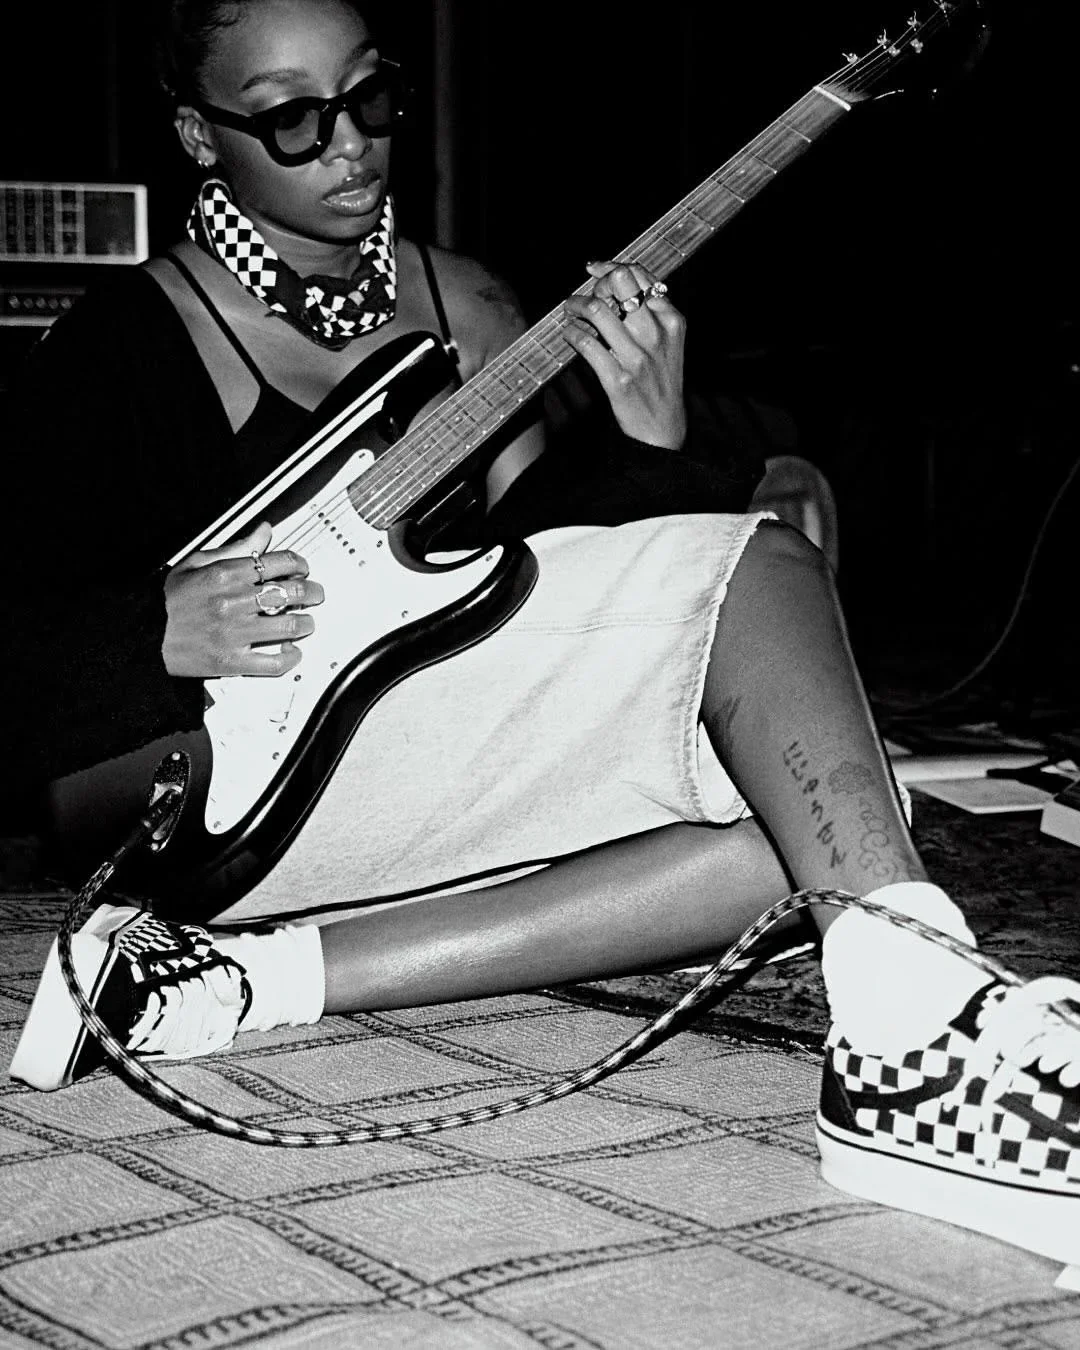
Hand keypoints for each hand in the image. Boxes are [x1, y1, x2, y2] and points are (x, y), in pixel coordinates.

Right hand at [162, 522, 324, 677]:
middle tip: (315, 594)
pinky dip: (290, 658)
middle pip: (291, 592)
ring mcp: (235, 633)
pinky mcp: (232, 661)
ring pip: (289, 625)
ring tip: (306, 622)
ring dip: (306, 623)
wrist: (144, 636)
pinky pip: (273, 662)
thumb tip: (264, 531)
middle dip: (311, 591)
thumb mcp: (196, 562)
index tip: (302, 568)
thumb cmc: (167, 600)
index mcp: (226, 574)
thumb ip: (236, 547)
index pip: (278, 562)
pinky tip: (292, 652)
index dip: (299, 564)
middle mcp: (233, 602)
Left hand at [562, 261, 686, 448]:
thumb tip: (617, 279)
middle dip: (594, 284)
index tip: (594, 271)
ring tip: (569, 310)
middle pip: (619, 283)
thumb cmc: (661, 381)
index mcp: (672, 321)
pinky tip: (569, 333)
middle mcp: (656, 335)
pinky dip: (571, 332)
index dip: (611, 268)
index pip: (638, 276)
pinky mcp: (618, 379)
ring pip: (598, 310)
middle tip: (584, 296)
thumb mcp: (670, 342)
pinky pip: (586, 343)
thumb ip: (652, 312)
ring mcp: (637, 357)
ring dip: (576, 305)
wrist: (663, 428)